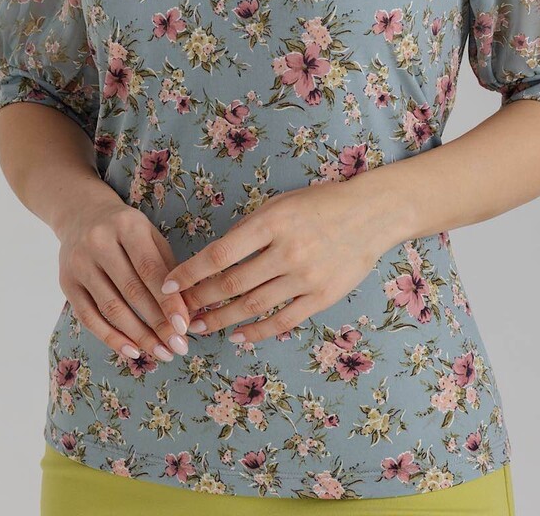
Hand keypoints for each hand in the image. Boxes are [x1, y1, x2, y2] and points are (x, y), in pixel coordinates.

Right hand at [56, 191, 207, 363]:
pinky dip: (111, 338)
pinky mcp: (66, 283)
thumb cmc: (126, 231)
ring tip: (161, 353)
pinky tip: (132, 351)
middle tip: (178, 347)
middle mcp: (99, 242)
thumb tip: (188, 312)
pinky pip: (89, 318)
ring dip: (138, 336)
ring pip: (111, 308)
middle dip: (157, 324)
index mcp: (127, 226)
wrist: (81, 215)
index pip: (150, 269)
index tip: (184, 327)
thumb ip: (168, 269)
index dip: (168, 301)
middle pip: (132, 291)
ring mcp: (79, 263)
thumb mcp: (150, 236)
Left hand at [159, 177, 390, 345]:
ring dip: (221, 320)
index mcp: (271, 223)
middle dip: (199, 300)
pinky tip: (237, 337)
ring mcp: (305, 278)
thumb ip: (249, 229)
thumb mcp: (280, 203)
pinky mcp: (322, 297)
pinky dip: (256, 332)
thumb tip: (215, 257)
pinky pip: (282, 321)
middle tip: (178, 312)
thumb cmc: (320, 203)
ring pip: (252, 306)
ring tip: (199, 326)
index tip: (167, 285)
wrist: (371, 214)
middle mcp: (286, 251)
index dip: (189, 273)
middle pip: (231, 284)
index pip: (219, 254)